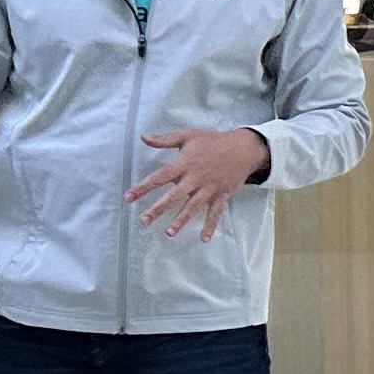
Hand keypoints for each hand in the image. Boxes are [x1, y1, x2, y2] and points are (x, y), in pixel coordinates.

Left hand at [129, 126, 272, 237]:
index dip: (144, 187)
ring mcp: (209, 189)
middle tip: (144, 221)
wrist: (244, 148)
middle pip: (174, 196)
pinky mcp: (221, 195)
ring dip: (181, 220)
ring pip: (193, 207)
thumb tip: (143, 137)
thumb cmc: (214, 141)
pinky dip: (211, 225)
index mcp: (185, 164)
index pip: (160, 177)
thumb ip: (165, 139)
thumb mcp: (188, 135)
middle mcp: (196, 178)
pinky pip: (215, 212)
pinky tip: (204, 238)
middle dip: (158, 209)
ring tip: (168, 232)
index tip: (129, 197)